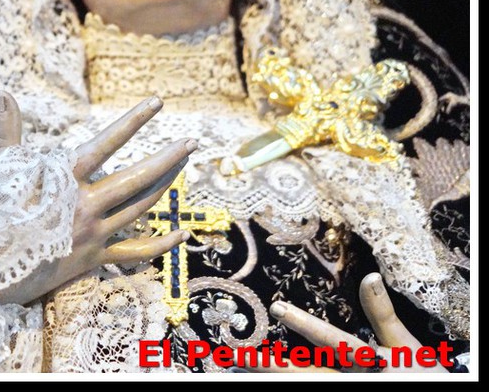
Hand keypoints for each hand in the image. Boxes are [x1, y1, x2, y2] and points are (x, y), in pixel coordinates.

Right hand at [0, 90, 195, 305]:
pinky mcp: (94, 258)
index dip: (132, 122)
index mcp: (64, 179)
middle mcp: (84, 205)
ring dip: (165, 186)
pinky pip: (135, 253)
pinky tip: (181, 233)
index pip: (105, 144)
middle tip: (192, 143)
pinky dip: (160, 245)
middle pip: (137, 179)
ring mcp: (93, 233)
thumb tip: (0, 90)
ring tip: (183, 166)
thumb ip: (7, 128)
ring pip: (140, 208)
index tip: (157, 103)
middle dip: (168, 159)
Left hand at [242, 273, 449, 372]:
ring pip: (304, 383)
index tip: (277, 308)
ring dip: (272, 374)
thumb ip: (383, 315)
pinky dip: (290, 380)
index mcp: (365, 362)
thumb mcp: (407, 345)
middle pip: (305, 374)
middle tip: (237, 356)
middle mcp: (350, 378)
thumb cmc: (422, 375)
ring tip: (237, 367)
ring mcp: (346, 387)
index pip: (332, 340)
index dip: (305, 325)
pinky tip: (264, 374)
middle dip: (269, 365)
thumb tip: (369, 277)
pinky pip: (310, 388)